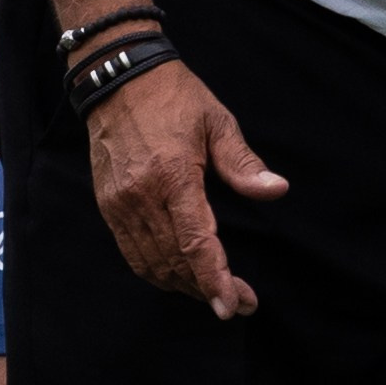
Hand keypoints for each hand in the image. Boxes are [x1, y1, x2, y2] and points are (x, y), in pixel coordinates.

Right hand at [85, 56, 287, 319]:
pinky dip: (157, 272)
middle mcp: (142, 197)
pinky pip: (132, 253)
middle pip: (176, 262)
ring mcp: (120, 204)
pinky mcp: (108, 206)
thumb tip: (277, 190)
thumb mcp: (217, 122)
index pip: (195, 243)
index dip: (215, 280)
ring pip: (152, 264)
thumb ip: (244, 164)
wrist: (117, 78)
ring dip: (184, 285)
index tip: (233, 305)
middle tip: (240, 302)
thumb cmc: (174, 97)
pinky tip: (179, 276)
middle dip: (208, 290)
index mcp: (173, 176)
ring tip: (214, 293)